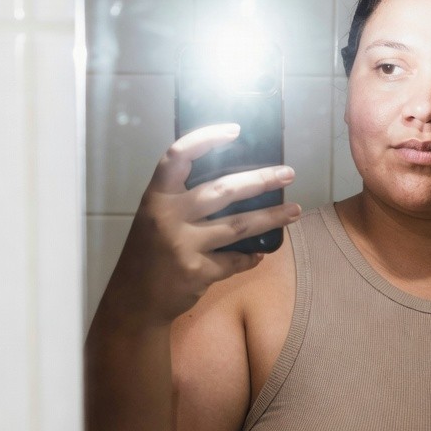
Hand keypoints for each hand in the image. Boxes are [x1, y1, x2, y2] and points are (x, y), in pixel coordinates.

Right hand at [103, 124, 299, 326]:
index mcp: (157, 197)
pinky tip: (260, 253)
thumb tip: (233, 182)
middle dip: (261, 180)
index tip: (234, 131)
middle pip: (223, 190)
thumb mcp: (154, 218)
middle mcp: (168, 216)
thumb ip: (181, 200)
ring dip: (271, 217)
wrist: (134, 300)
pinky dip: (250, 257)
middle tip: (288, 174)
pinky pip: (235, 260)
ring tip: (295, 210)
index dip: (206, 138)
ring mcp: (183, 245)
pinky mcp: (197, 271)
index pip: (178, 156)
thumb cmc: (149, 252)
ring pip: (239, 225)